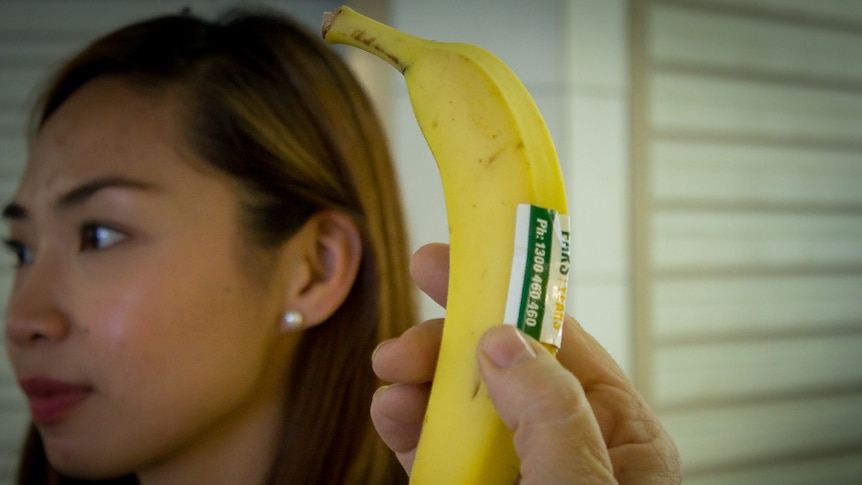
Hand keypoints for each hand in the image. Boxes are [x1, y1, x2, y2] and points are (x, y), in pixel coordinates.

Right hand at [371, 243, 680, 483]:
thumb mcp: (581, 483)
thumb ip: (551, 410)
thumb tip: (502, 337)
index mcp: (618, 434)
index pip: (563, 339)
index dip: (511, 292)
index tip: (461, 258)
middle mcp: (567, 444)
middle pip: (504, 363)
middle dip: (452, 334)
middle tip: (410, 311)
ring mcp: (515, 469)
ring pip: (463, 403)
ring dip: (421, 377)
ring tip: (390, 370)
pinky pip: (436, 446)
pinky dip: (409, 423)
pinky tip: (391, 409)